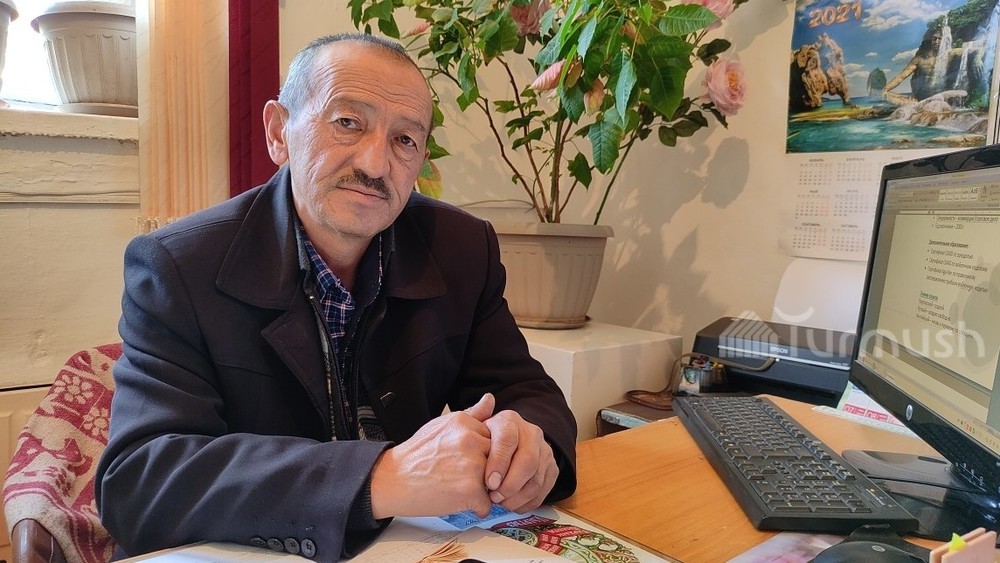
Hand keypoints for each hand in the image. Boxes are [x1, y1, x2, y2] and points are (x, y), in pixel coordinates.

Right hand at [370, 394, 495, 518]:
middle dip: (486, 470)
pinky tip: (457, 500)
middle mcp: (470, 440)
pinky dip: (475, 508)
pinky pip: (487, 503)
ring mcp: (472, 465)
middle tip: (460, 475)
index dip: (482, 453)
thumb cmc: (415, 456)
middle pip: (497, 458)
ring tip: (457, 487)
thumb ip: (471, 415)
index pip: (492, 438)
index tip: (464, 459)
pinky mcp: (470, 489)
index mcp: (464, 423)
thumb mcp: (441, 425)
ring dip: (482, 489)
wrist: (392, 480)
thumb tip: (490, 399)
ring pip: (495, 481)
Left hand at [482, 408, 558, 513]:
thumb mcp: (475, 427)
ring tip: (501, 502)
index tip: (489, 482)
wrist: (511, 444)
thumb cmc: (485, 440)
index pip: (508, 439)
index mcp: (510, 421)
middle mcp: (531, 433)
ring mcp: (544, 451)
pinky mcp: (552, 469)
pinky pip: (543, 490)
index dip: (499, 463)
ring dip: (518, 496)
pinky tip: (514, 505)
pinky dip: (528, 502)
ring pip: (536, 479)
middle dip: (510, 484)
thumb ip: (475, 416)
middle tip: (495, 497)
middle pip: (528, 461)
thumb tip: (487, 399)